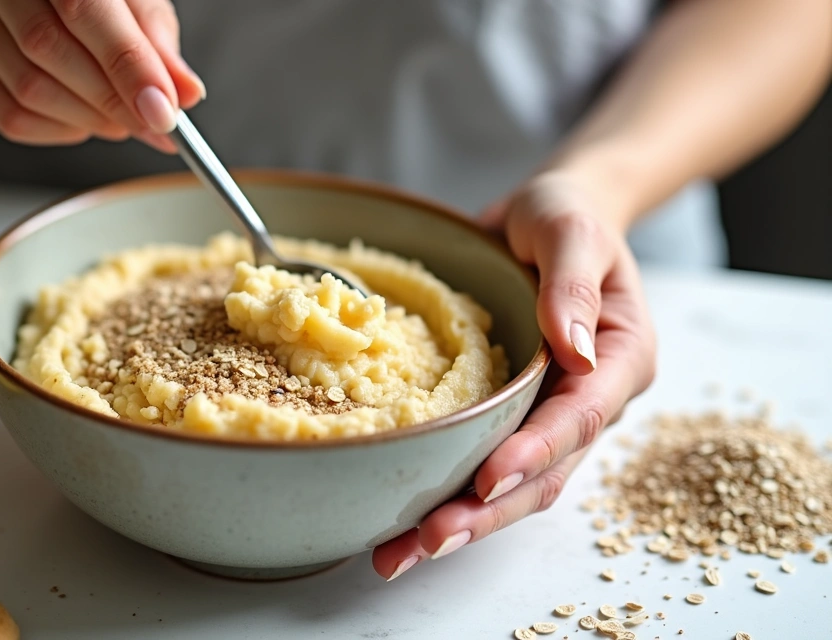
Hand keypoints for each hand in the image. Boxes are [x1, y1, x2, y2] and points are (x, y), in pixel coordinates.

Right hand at [0, 0, 204, 150]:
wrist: (28, 5)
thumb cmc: (91, 3)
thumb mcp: (134, 6)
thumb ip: (158, 47)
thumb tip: (185, 93)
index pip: (84, 8)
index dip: (127, 65)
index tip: (164, 111)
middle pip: (50, 50)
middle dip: (112, 100)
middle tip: (152, 124)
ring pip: (30, 90)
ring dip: (88, 119)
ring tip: (120, 119)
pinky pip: (11, 117)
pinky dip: (59, 131)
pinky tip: (81, 120)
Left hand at [371, 169, 657, 579]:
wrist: (547, 221)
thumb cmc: (567, 217)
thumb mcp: (571, 229)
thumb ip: (572, 282)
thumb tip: (573, 348)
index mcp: (620, 359)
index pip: (580, 417)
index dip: (537, 450)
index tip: (490, 476)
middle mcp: (589, 401)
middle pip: (545, 473)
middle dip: (487, 512)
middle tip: (430, 539)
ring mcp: (549, 416)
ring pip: (513, 487)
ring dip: (461, 523)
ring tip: (399, 555)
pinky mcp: (510, 419)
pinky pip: (482, 467)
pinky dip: (446, 498)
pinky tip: (399, 527)